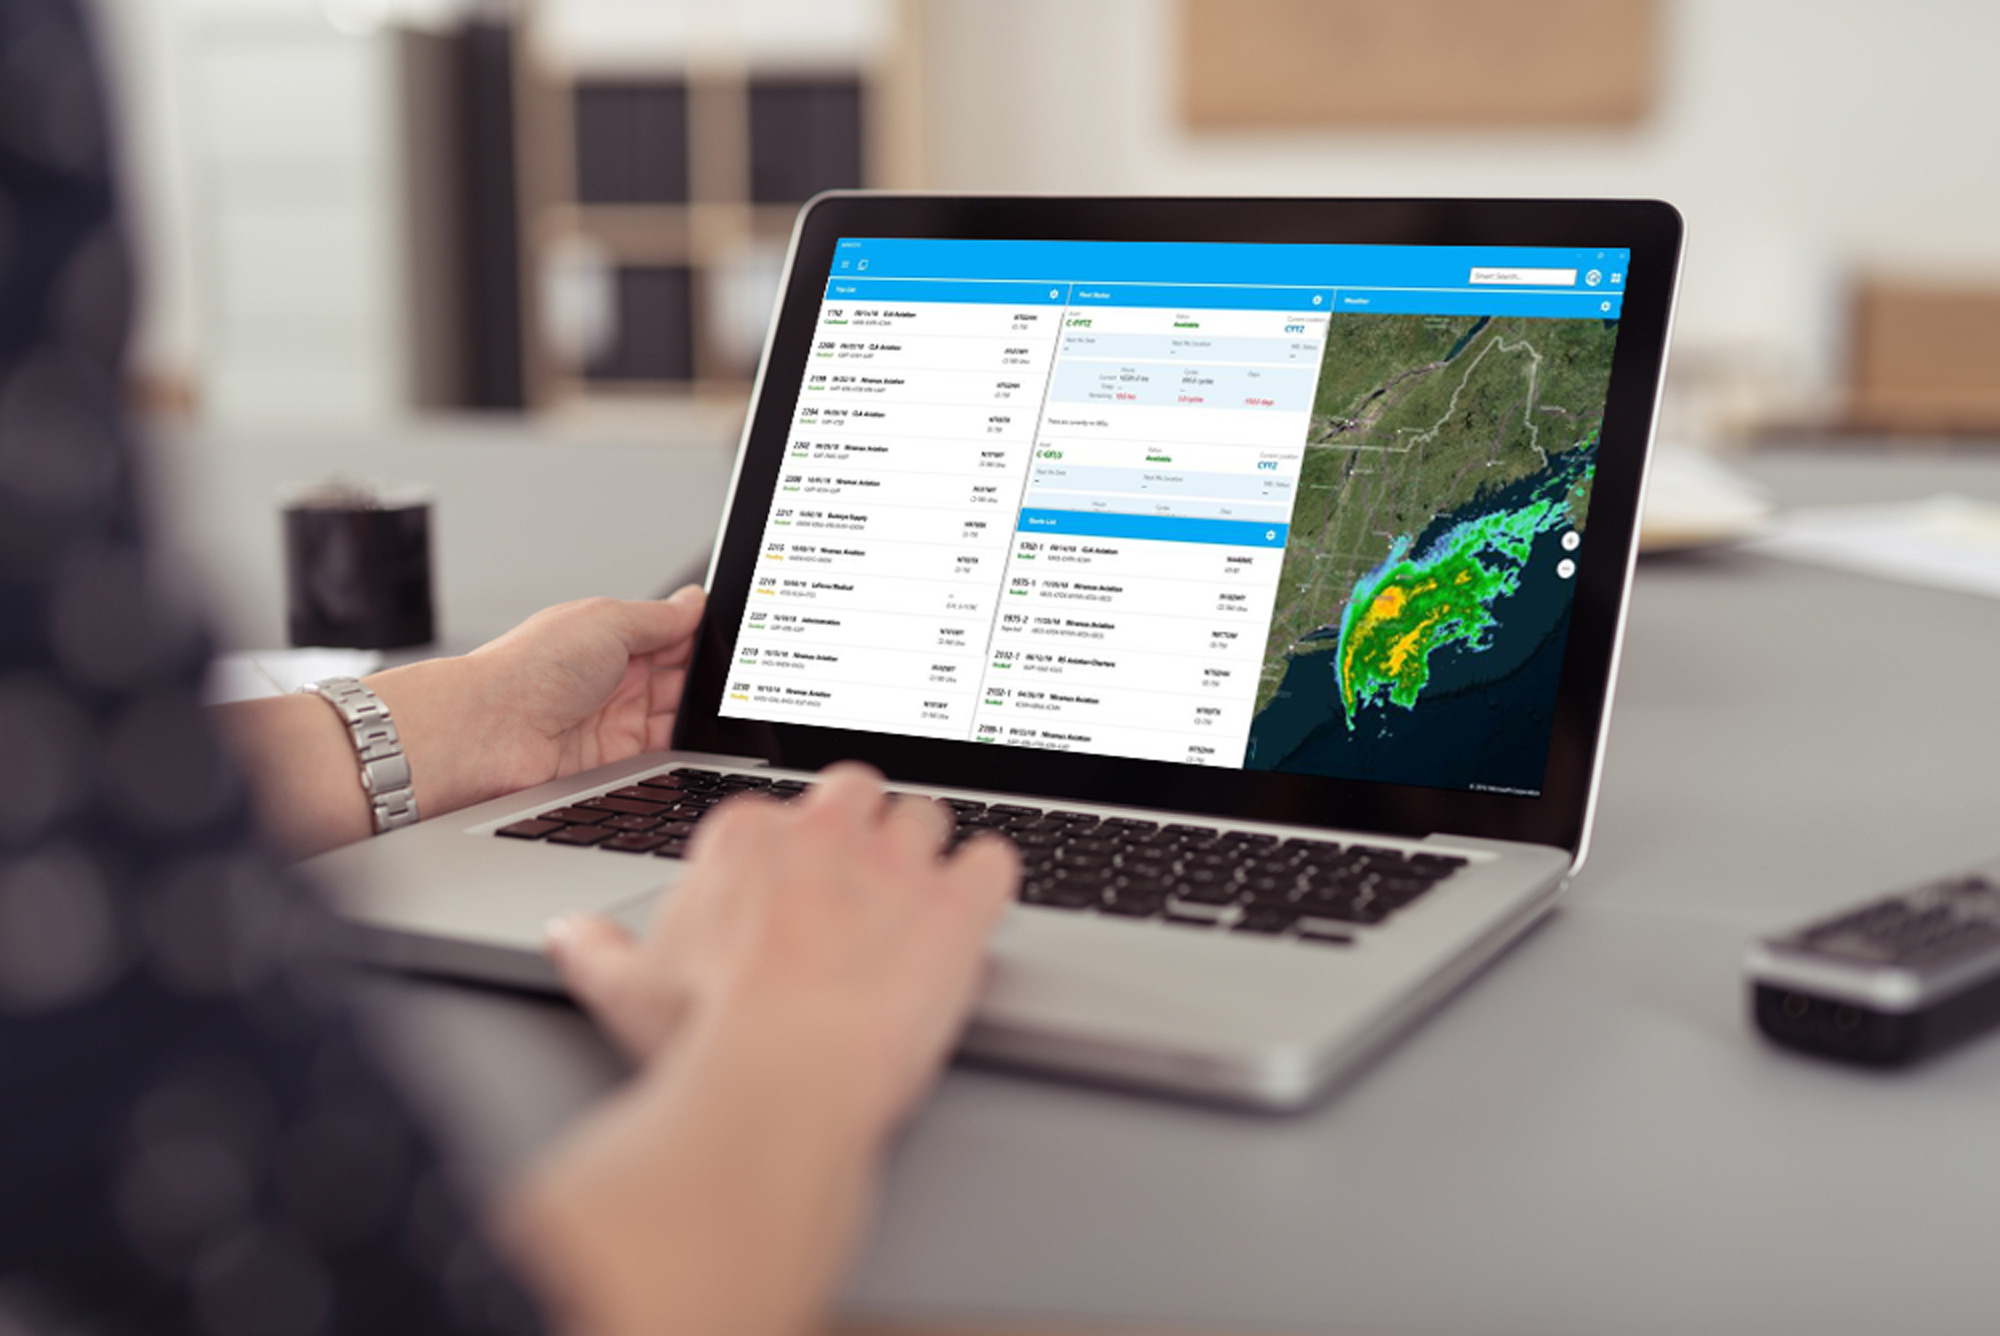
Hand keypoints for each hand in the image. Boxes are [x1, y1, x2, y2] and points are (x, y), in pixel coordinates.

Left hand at [368, 585, 705, 820]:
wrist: (488, 734)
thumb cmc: (528, 671)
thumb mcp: (606, 621)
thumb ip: (660, 617)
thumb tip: (695, 601)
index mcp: (606, 637)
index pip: (669, 636)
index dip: (700, 638)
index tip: (733, 641)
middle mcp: (610, 679)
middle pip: (678, 678)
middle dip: (704, 677)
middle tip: (733, 677)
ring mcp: (613, 721)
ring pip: (676, 717)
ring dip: (695, 712)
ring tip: (717, 706)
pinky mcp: (616, 762)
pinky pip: (664, 755)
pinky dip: (683, 747)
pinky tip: (697, 736)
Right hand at [545, 764, 1018, 1137]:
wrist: (782, 1080)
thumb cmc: (707, 1037)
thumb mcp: (627, 991)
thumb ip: (599, 951)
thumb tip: (573, 935)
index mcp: (747, 837)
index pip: (779, 811)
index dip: (792, 853)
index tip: (793, 890)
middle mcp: (825, 831)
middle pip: (859, 790)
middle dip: (864, 828)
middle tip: (860, 888)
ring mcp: (898, 864)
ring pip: (929, 817)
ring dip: (928, 855)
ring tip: (919, 908)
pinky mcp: (959, 906)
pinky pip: (995, 861)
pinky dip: (989, 885)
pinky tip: (975, 915)